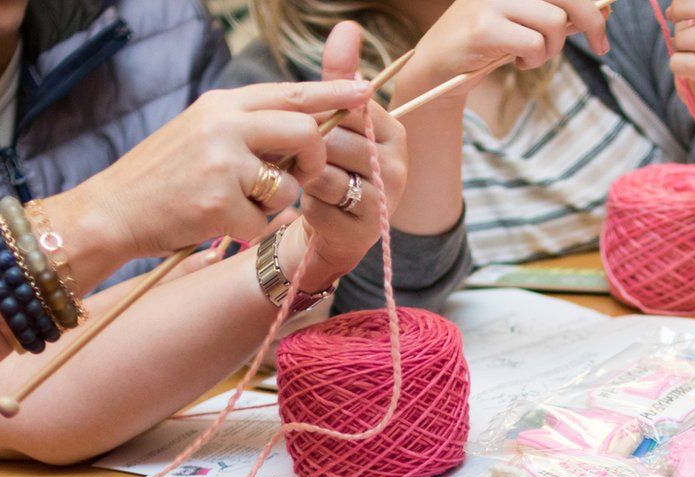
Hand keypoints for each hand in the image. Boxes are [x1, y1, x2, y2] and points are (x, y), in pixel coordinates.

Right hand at [72, 79, 373, 258]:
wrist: (111, 211)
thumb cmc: (163, 175)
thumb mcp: (202, 131)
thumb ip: (248, 125)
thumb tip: (306, 128)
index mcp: (223, 106)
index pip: (291, 93)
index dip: (334, 95)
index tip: (366, 93)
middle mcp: (224, 127)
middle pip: (305, 131)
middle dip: (315, 159)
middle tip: (306, 175)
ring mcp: (221, 166)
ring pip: (289, 185)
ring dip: (275, 202)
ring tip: (235, 201)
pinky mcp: (218, 205)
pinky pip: (264, 222)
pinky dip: (248, 227)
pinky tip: (215, 220)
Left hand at [278, 22, 408, 292]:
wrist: (332, 233)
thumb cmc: (333, 171)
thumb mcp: (335, 124)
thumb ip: (339, 79)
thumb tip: (346, 25)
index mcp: (392, 131)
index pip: (349, 107)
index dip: (318, 116)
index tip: (306, 127)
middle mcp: (397, 163)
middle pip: (334, 138)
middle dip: (307, 148)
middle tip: (296, 158)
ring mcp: (386, 197)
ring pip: (327, 169)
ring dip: (305, 174)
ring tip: (305, 180)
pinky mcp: (367, 226)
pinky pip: (324, 200)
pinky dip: (308, 200)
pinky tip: (311, 203)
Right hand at [395, 0, 609, 103]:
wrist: (437, 67)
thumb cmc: (485, 44)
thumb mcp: (524, 22)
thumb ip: (558, 14)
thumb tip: (605, 13)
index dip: (591, 5)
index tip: (603, 27)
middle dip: (592, 22)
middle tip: (601, 47)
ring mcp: (493, 0)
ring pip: (555, 21)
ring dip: (552, 48)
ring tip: (532, 57)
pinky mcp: (484, 27)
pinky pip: (534, 44)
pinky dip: (534, 60)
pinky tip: (518, 62)